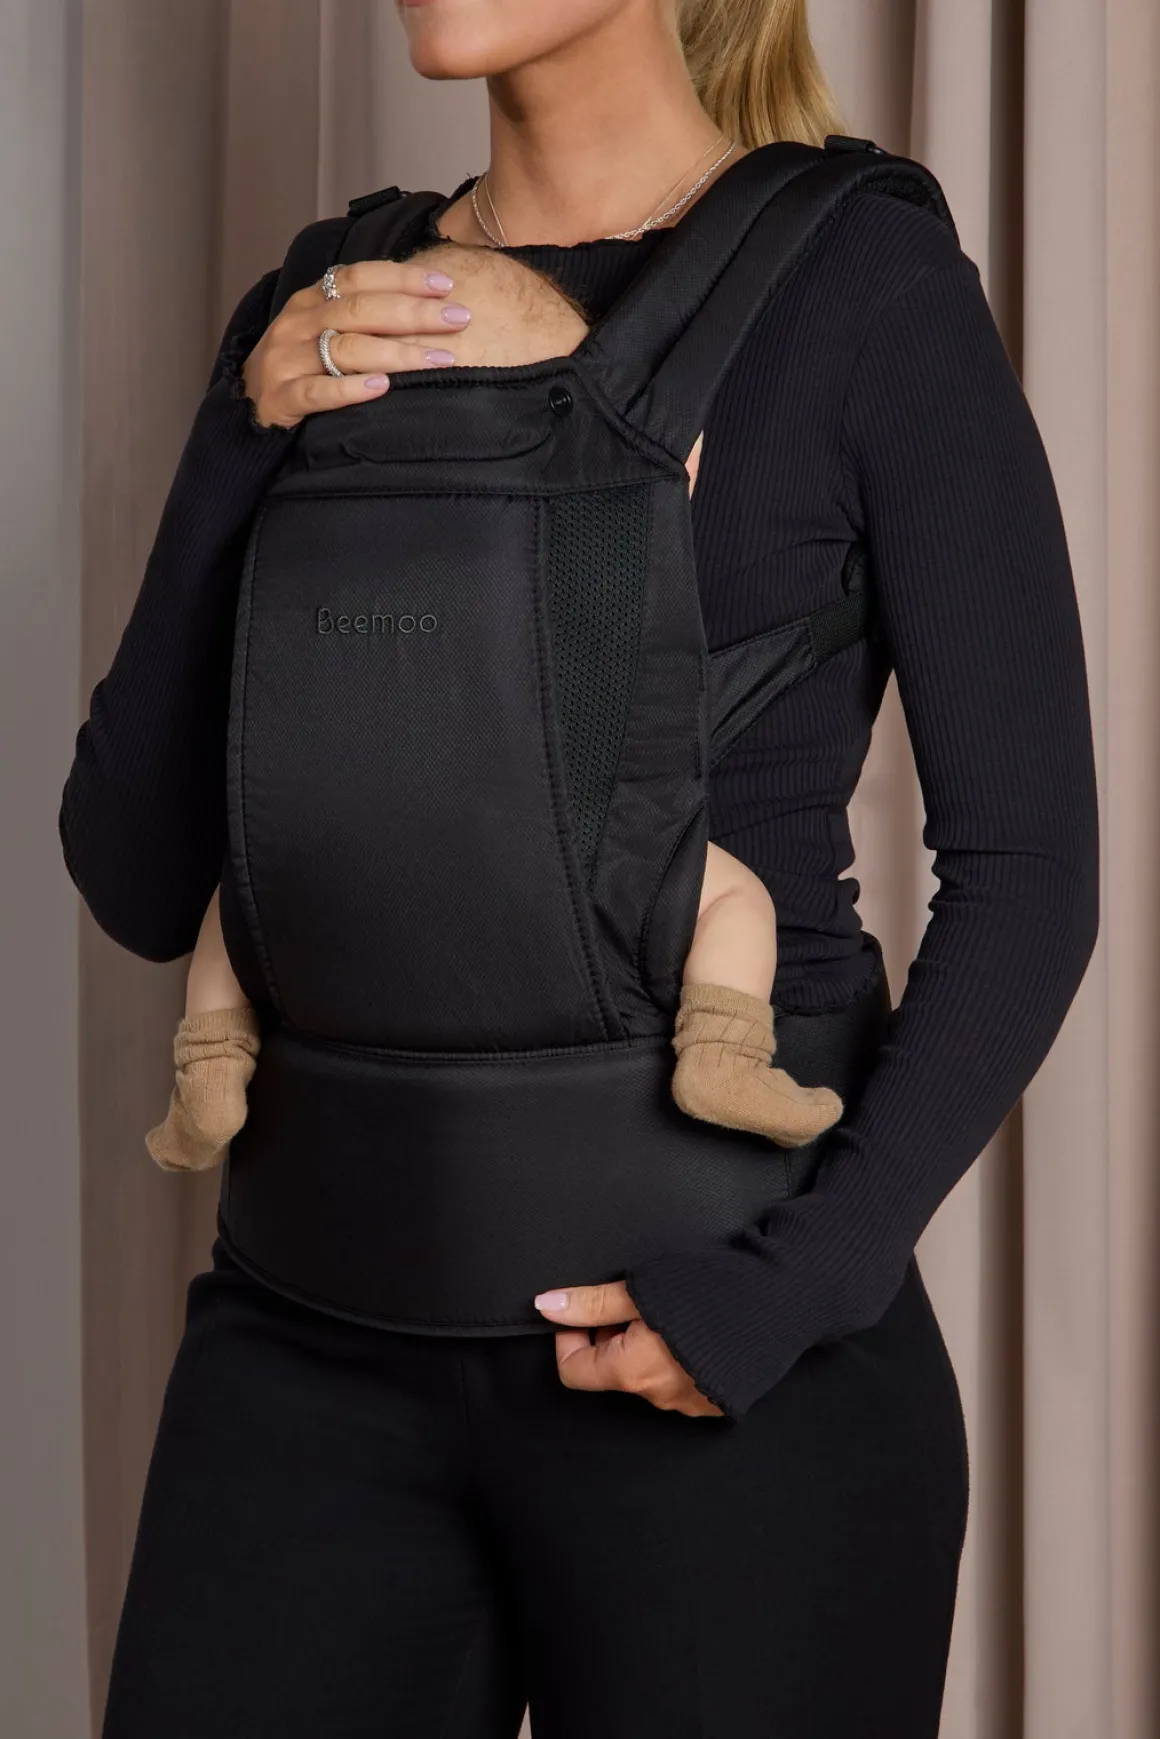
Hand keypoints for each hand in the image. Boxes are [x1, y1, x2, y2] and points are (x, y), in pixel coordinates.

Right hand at [241, 258, 472, 429]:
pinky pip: (317, 392)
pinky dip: (349, 390)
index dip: (403, 278)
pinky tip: (381, 388)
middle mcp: (298, 323)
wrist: (246, 407)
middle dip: (414, 312)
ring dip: (396, 353)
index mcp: (311, 300)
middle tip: (458, 319)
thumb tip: (426, 304)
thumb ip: (360, 315)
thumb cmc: (299, 367)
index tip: (446, 284)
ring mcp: (286, 359)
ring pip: (345, 349)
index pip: (360, 277)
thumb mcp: (321, 330)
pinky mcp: (281, 397)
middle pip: (360, 310)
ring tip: (437, 359)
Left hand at [533, 1281, 723, 1416]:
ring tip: (669, 1311)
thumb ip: (591, 1303)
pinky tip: (696, 1330)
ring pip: (647, 1377)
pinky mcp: (718, 1401)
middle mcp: (659, 1396)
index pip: (574, 1371)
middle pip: (612, 1372)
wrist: (784, 1299)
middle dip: (611, 1338)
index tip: (582, 1312)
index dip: (569, 1337)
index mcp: (634, 1371)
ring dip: (645, 1348)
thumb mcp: (642, 1288)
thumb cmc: (712, 1289)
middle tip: (632, 1302)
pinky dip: (676, 1360)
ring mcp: (691, 1404)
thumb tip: (546, 1305)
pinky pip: (680, 1384)